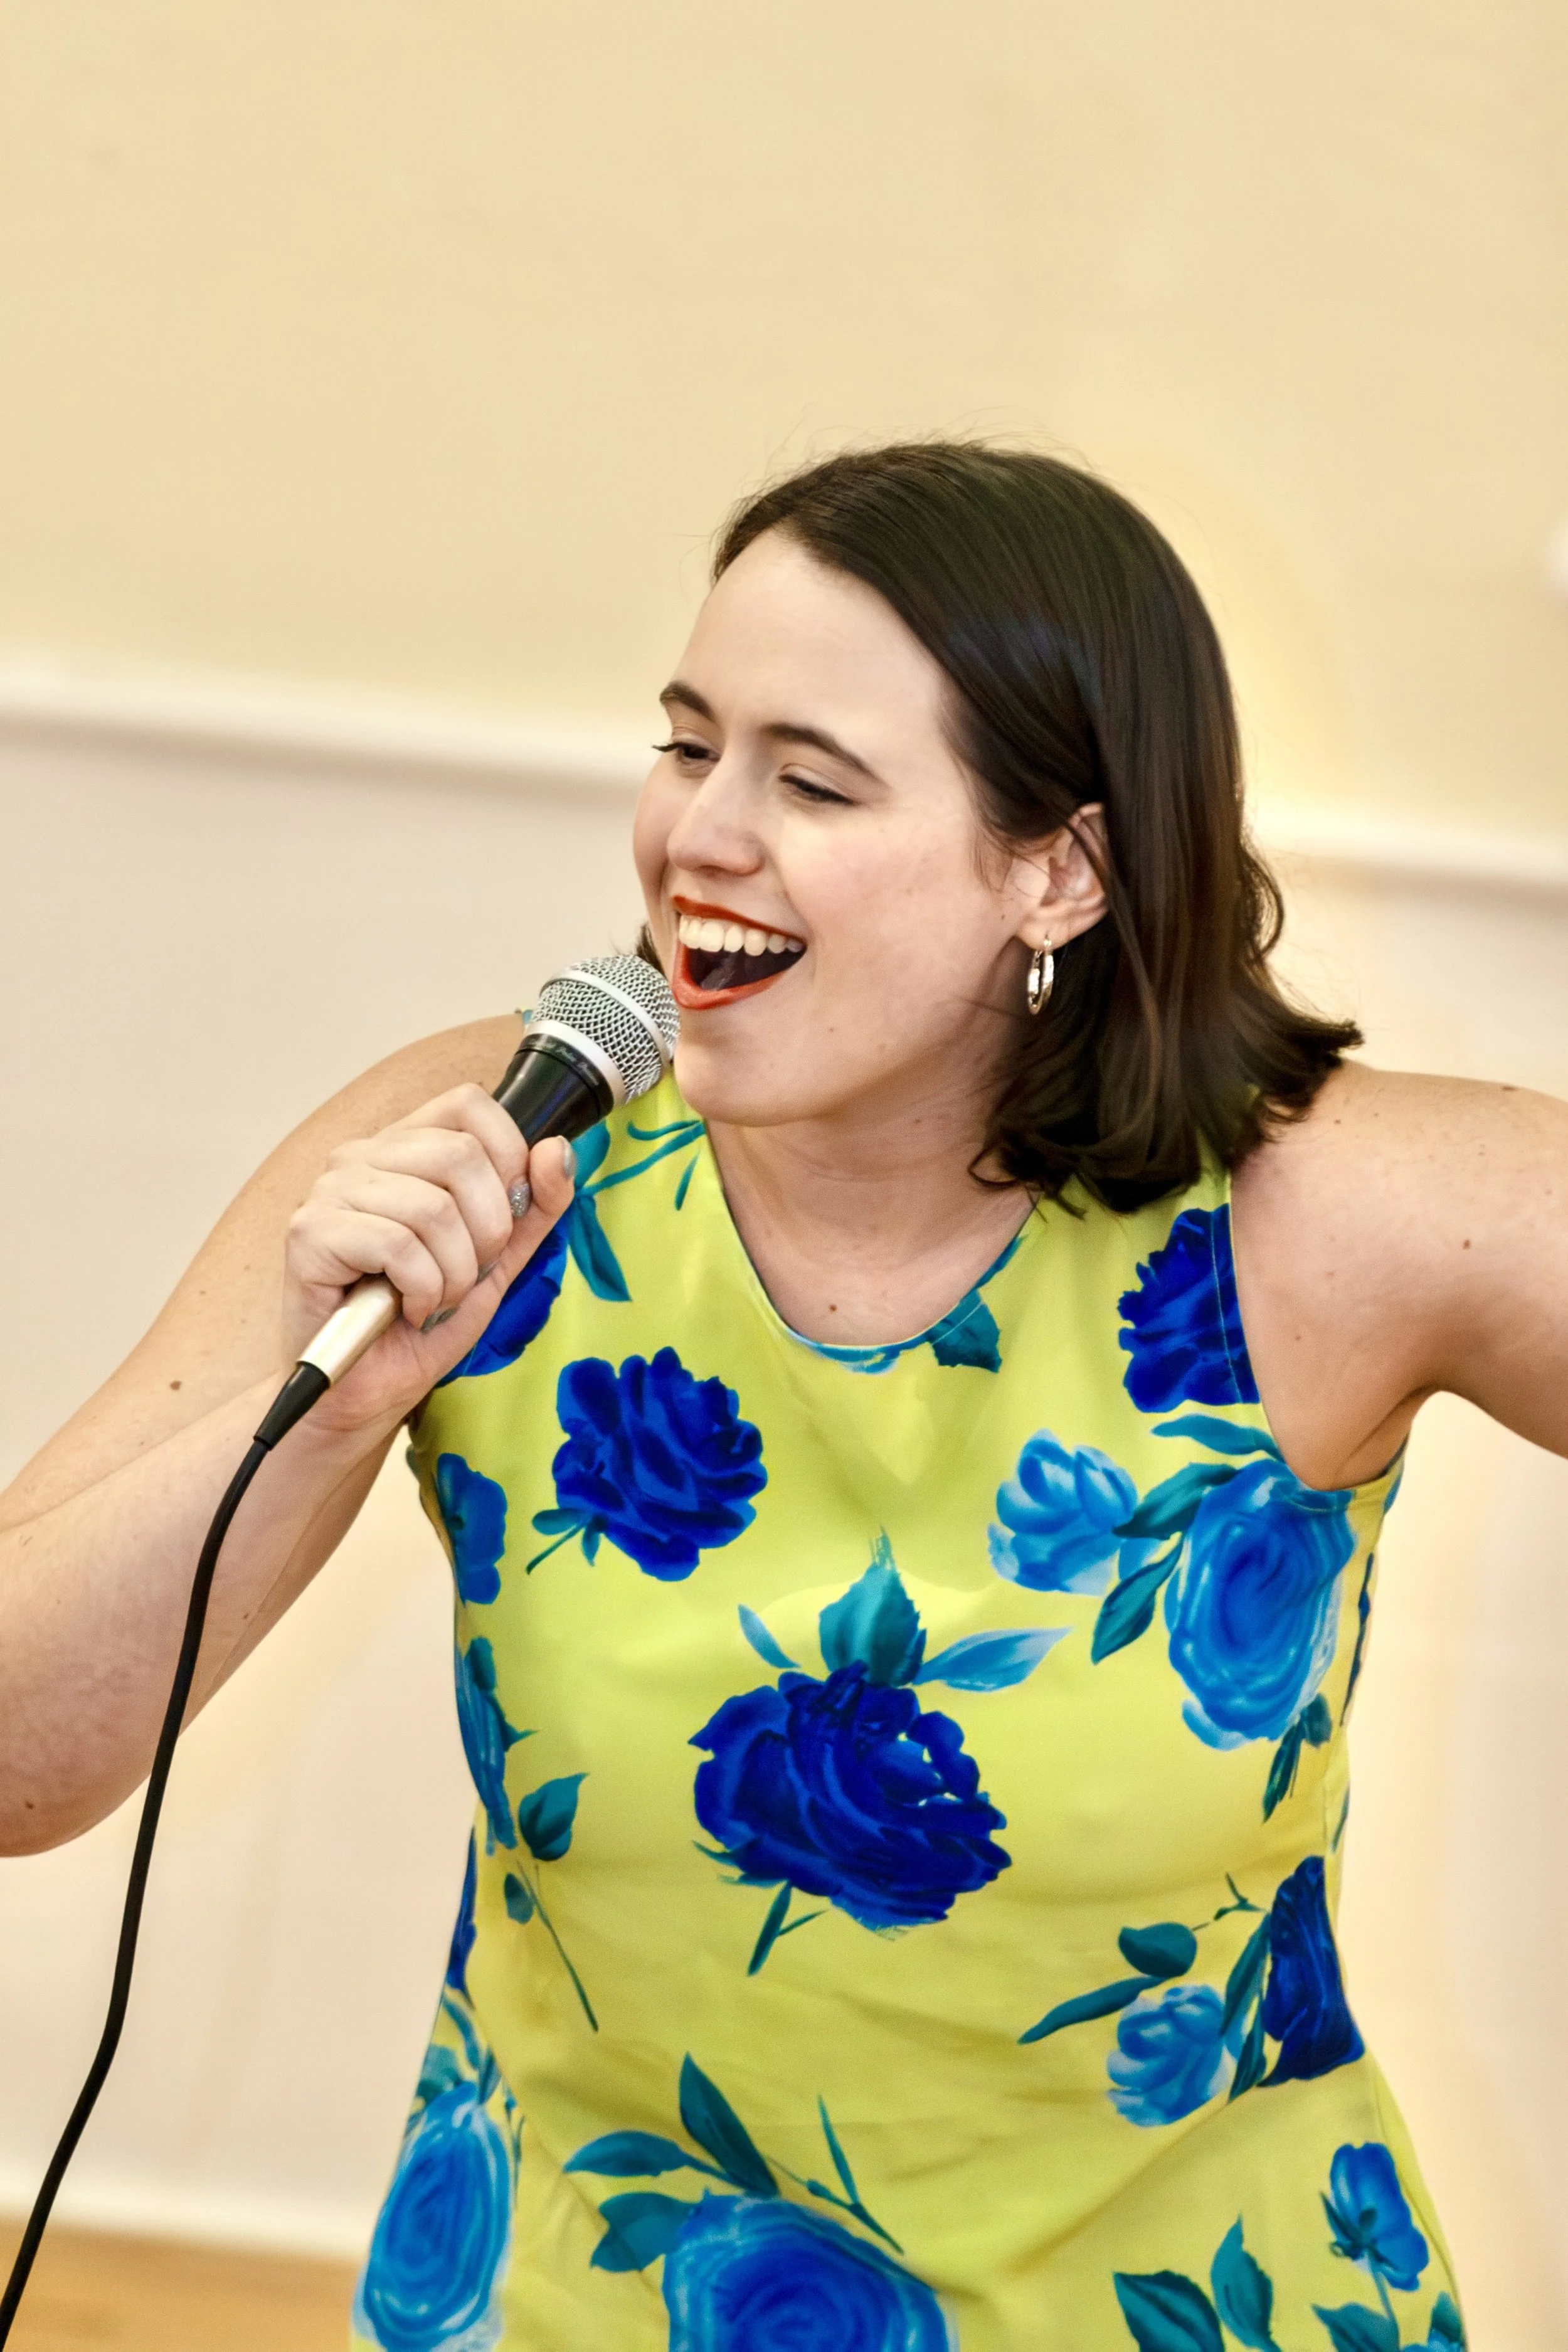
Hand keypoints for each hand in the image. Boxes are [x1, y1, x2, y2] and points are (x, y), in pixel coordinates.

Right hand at [281, 1083, 576, 1431]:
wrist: (368, 1390)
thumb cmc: (424, 1320)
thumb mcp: (498, 1259)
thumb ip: (534, 1205)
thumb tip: (557, 1148)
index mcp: (406, 1146)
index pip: (469, 1104)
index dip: (507, 1158)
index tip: (502, 1221)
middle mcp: (362, 1155)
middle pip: (461, 1155)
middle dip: (487, 1232)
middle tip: (465, 1275)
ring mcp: (331, 1189)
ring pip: (434, 1208)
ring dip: (455, 1273)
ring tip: (435, 1298)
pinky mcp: (310, 1232)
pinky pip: (398, 1246)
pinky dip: (423, 1290)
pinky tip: (409, 1310)